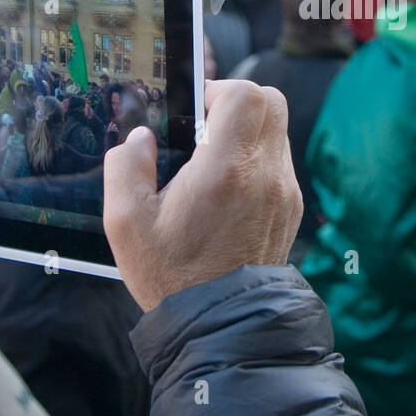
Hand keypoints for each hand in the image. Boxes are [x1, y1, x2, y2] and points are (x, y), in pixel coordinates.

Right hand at [103, 80, 302, 311]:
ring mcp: (284, 193)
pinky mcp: (290, 210)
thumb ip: (125, 169)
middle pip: (271, 102)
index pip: (245, 95)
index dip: (217, 89)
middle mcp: (265, 175)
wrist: (222, 327)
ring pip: (277, 130)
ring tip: (210, 161)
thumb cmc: (173, 277)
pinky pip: (278, 162)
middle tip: (202, 126)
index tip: (193, 110)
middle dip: (236, 102)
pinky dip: (255, 159)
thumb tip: (139, 139)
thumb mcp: (126, 224)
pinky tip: (225, 188)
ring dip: (246, 131)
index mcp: (226, 171)